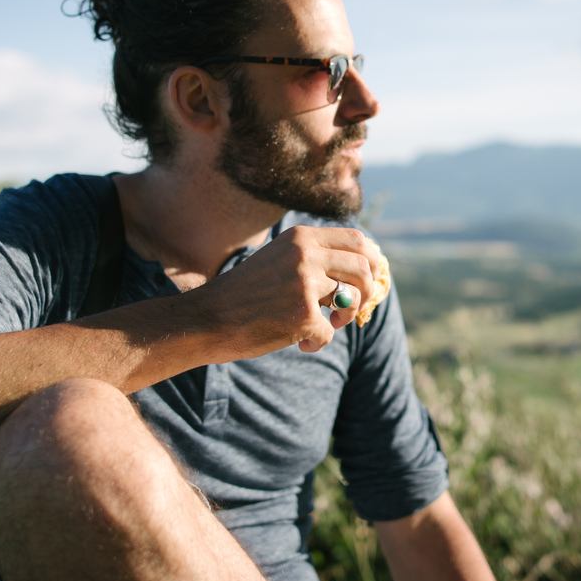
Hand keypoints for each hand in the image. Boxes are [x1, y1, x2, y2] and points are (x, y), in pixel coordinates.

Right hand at [195, 226, 378, 355]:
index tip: (372, 277)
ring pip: (350, 299)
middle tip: (349, 309)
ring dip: (343, 317)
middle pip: (363, 268)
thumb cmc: (245, 293)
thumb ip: (315, 259)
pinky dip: (317, 342)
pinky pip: (330, 331)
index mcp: (301, 238)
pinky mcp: (303, 315)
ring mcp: (305, 284)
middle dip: (365, 291)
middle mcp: (306, 255)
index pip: (357, 240)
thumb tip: (366, 267)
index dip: (372, 261)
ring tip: (326, 324)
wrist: (208, 318)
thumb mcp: (279, 260)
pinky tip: (298, 342)